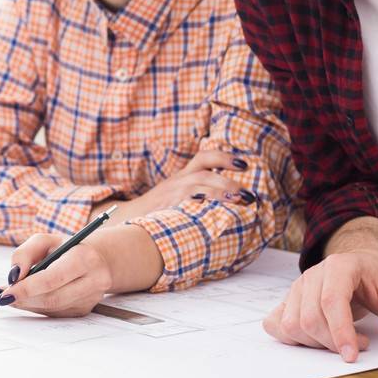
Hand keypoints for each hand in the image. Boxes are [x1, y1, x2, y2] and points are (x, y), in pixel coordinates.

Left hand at [0, 225, 162, 316]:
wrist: (98, 259)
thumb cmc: (67, 248)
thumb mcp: (45, 240)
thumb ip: (24, 253)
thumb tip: (12, 276)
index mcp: (84, 258)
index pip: (52, 278)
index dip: (26, 288)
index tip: (4, 292)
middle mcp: (93, 280)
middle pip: (51, 298)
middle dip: (23, 299)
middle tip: (1, 296)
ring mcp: (90, 299)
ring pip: (51, 309)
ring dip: (26, 304)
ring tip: (10, 295)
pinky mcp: (84, 310)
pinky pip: (54, 313)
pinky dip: (36, 307)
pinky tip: (26, 298)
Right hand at [95, 149, 252, 220]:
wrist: (129, 219)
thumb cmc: (159, 211)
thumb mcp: (177, 196)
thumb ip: (198, 194)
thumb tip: (230, 199)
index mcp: (182, 176)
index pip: (204, 157)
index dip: (225, 157)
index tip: (244, 164)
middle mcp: (178, 182)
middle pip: (205, 172)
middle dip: (229, 181)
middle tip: (248, 194)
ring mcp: (172, 194)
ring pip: (199, 185)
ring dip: (221, 191)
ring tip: (240, 200)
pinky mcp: (167, 208)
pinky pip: (188, 204)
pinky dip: (204, 206)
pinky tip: (218, 214)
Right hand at [262, 218, 377, 361]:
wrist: (359, 261)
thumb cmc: (375, 274)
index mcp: (338, 266)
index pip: (331, 301)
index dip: (340, 332)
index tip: (351, 355)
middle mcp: (312, 276)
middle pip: (310, 318)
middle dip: (333, 342)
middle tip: (359, 344)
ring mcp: (296, 288)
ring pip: (292, 326)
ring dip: (316, 343)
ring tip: (340, 340)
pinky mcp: (288, 301)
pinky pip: (275, 324)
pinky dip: (290, 338)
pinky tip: (314, 339)